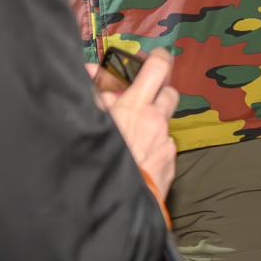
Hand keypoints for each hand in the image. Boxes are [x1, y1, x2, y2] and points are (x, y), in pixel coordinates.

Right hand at [91, 49, 178, 200]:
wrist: (113, 204)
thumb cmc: (96, 159)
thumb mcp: (89, 120)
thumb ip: (93, 93)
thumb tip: (91, 70)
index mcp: (135, 106)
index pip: (158, 68)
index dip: (159, 58)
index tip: (154, 57)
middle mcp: (156, 121)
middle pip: (170, 92)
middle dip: (158, 93)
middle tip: (140, 100)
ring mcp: (166, 143)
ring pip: (165, 123)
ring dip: (154, 122)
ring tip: (133, 134)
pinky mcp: (170, 163)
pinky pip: (165, 147)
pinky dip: (154, 146)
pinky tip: (138, 157)